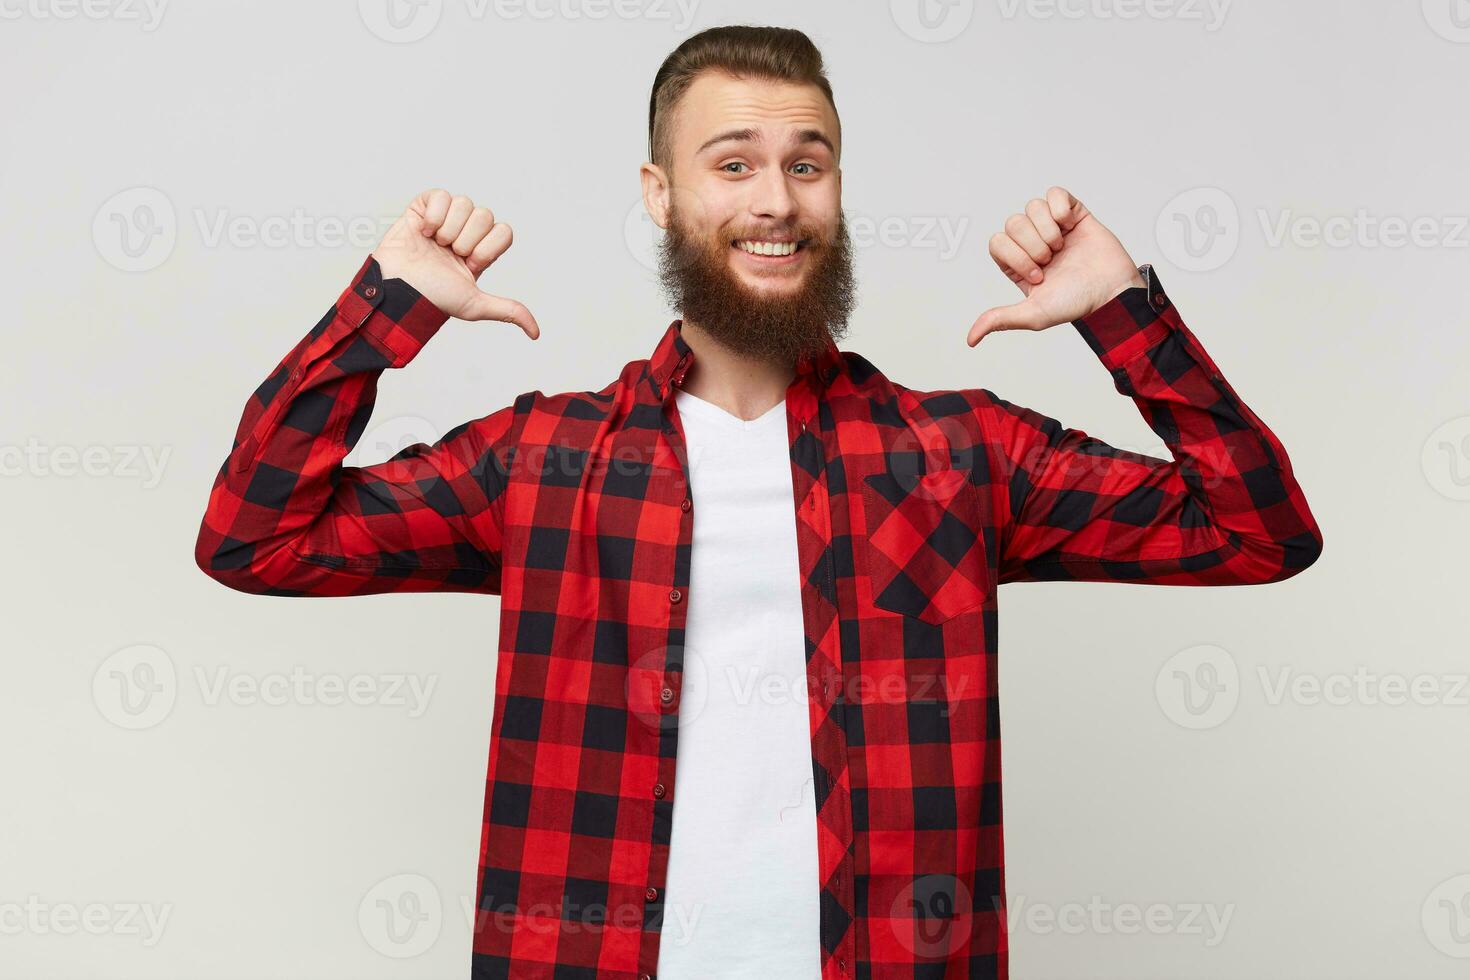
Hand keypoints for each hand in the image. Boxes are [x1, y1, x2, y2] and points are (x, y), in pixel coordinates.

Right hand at [372, 189, 539, 337]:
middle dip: (467, 239)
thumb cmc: (432, 298)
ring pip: (464, 203)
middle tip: (450, 254)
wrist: (398, 289)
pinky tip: (423, 232)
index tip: (470, 264)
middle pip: (484, 215)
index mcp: (480, 252)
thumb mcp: (475, 305)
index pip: (504, 231)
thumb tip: (536, 333)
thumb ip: (508, 311)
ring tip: (435, 244)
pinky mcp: (422, 208)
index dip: (488, 247)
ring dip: (449, 228)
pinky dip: (433, 214)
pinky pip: (440, 195)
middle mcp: (464, 233)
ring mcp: (444, 219)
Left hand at [968, 187, 1144, 346]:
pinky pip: (1054, 193)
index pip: (997, 242)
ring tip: (1063, 246)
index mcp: (1017, 263)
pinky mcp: (1073, 213)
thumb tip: (971, 339)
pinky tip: (1070, 226)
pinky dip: (1060, 207)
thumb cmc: (1075, 303)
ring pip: (1033, 207)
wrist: (1112, 291)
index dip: (1015, 256)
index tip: (1038, 274)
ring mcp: (1053, 227)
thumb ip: (1000, 319)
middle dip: (1033, 244)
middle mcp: (1032, 243)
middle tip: (1052, 261)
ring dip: (1047, 229)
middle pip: (1013, 222)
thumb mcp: (1033, 315)